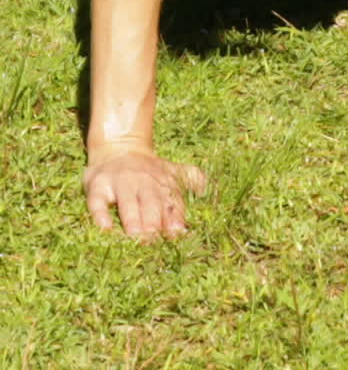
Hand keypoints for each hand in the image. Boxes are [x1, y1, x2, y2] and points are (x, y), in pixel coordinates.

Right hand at [83, 146, 206, 238]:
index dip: (174, 217)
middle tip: (155, 242)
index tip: (178, 234)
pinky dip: (100, 215)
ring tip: (136, 238)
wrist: (118, 148)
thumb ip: (192, 178)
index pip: (171, 201)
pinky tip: (105, 229)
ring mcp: (120, 183)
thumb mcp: (171, 170)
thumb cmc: (148, 169)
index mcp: (162, 181)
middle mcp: (142, 181)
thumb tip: (207, 190)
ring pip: (127, 203)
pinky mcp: (97, 185)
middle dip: (154, 223)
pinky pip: (97, 202)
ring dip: (132, 221)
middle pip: (150, 203)